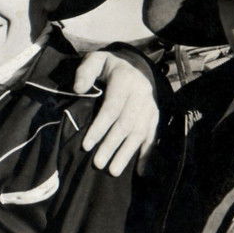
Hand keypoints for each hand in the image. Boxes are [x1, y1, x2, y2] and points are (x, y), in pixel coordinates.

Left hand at [73, 50, 159, 175]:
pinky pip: (152, 136)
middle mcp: (141, 93)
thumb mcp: (94, 61)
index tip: (86, 145)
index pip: (112, 107)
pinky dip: (147, 154)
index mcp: (125, 79)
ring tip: (113, 172)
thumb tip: (78, 88)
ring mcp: (150, 105)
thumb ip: (85, 72)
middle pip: (127, 123)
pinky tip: (140, 171)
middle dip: (112, 145)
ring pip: (140, 132)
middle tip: (97, 164)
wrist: (134, 65)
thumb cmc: (108, 67)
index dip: (100, 127)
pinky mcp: (155, 116)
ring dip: (127, 153)